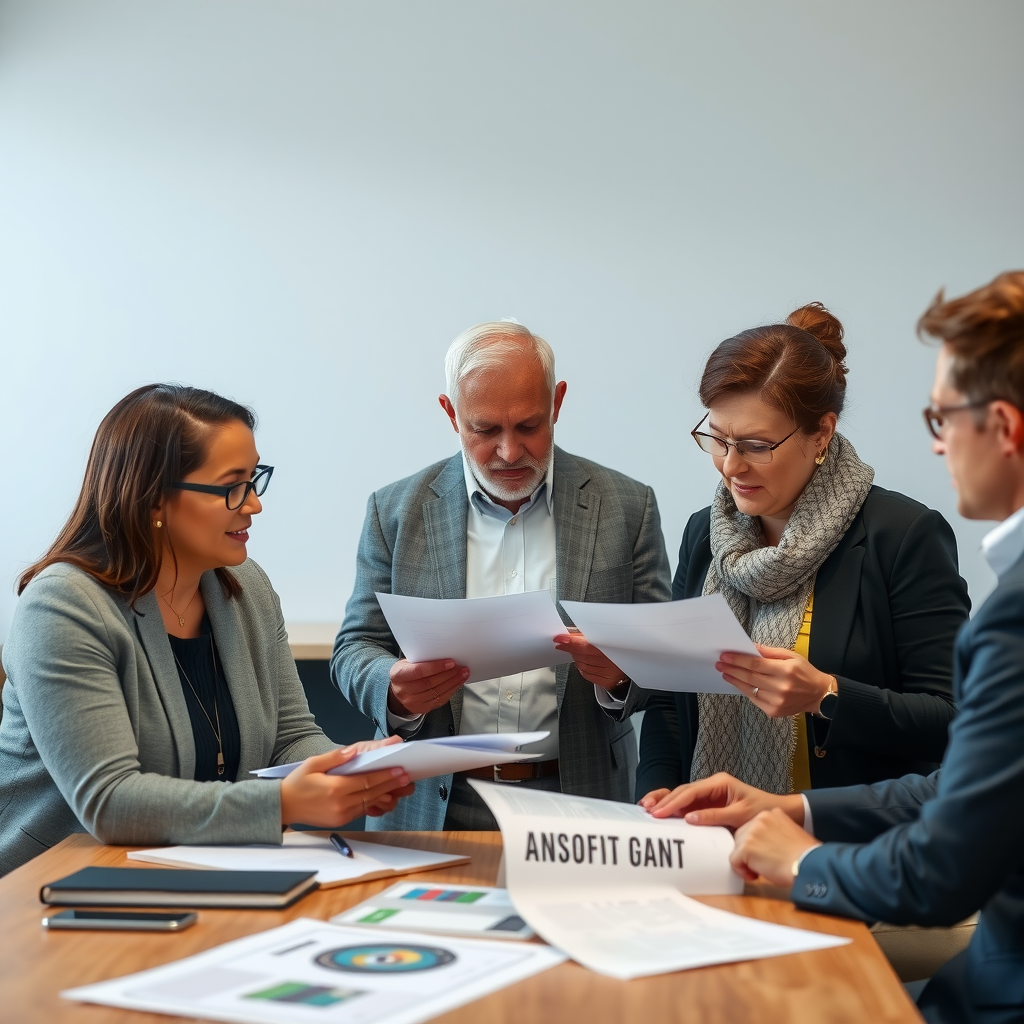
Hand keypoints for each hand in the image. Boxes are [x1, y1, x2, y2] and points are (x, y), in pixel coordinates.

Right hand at [280, 740, 412, 826]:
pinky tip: (382, 794)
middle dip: (391, 785)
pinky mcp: (341, 821)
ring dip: (385, 794)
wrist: (283, 806)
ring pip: (369, 803)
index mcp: (334, 788)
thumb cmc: (296, 783)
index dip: (385, 776)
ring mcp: (341, 815)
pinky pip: (361, 810)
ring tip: (399, 786)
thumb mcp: (312, 764)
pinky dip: (373, 802)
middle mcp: (340, 804)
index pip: (367, 781)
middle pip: (372, 793)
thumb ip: (335, 757)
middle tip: (406, 777)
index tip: (399, 770)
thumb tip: (353, 751)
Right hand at [388, 658, 468, 715]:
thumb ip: (421, 659)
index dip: (436, 667)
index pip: (418, 671)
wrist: (398, 690)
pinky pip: (440, 700)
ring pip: (437, 692)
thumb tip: (444, 653)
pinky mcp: (422, 708)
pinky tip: (458, 683)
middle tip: (461, 667)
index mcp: (398, 675)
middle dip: (449, 674)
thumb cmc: (406, 672)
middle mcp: (403, 690)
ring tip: (463, 674)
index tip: (451, 662)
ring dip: (453, 682)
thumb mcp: (407, 662)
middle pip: (430, 683)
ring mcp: (412, 702)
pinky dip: (451, 690)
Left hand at [553, 631, 627, 691]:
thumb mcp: (604, 637)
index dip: (571, 642)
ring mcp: (609, 672)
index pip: (586, 644)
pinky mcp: (606, 682)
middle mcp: (611, 661)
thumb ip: (587, 635)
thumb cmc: (614, 649)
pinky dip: (582, 667)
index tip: (559, 639)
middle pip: (582, 655)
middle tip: (566, 644)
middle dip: (572, 649)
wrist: (629, 664)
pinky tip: (584, 662)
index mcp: (611, 646)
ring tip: (580, 652)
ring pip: (582, 665)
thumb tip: (569, 634)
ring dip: (577, 658)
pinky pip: (586, 674)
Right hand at [639, 772, 804, 829]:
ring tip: (647, 807)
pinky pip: (688, 805)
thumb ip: (715, 816)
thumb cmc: (762, 810)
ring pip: (682, 797)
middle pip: (682, 791)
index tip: (660, 812)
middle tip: (648, 810)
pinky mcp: (709, 805)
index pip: (691, 792)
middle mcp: (711, 786)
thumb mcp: (740, 814)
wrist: (777, 813)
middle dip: (664, 800)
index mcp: (719, 783)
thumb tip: (690, 819)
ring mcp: (709, 795)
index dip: (674, 802)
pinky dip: (675, 808)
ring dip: (666, 802)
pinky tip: (662, 812)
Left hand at [717, 646, 834, 716]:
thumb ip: (770, 652)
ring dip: (735, 680)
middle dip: (732, 669)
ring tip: (725, 673)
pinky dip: (745, 690)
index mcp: (785, 671)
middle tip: (720, 664)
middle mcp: (780, 687)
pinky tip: (738, 683)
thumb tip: (750, 647)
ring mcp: (776, 701)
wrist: (819, 694)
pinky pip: (754, 699)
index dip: (738, 660)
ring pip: (749, 689)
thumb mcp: (791, 656)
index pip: (755, 664)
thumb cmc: (804, 672)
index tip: (726, 656)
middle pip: (749, 677)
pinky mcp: (774, 711)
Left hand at [730, 808, 820, 884]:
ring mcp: (752, 832)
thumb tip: (762, 846)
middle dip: (748, 851)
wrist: (809, 864)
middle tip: (761, 864)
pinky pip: (734, 860)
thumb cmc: (805, 856)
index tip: (764, 854)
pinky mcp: (746, 847)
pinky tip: (754, 876)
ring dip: (745, 861)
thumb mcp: (790, 833)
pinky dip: (741, 870)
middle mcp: (759, 818)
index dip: (756, 843)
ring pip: (737, 847)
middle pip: (742, 835)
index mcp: (772, 813)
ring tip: (760, 871)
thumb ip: (774, 833)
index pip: (753, 827)